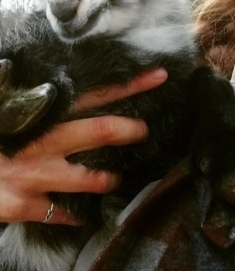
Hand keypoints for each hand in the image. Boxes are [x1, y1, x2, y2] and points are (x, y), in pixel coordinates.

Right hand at [0, 68, 166, 224]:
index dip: (130, 84)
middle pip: (102, 130)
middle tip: (144, 131)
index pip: (96, 92)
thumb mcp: (1, 101)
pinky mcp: (19, 205)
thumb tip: (54, 84)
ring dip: (108, 178)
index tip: (160, 77)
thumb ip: (27, 92)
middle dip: (131, 130)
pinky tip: (80, 216)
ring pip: (90, 178)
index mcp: (39, 111)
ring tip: (116, 178)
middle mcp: (42, 141)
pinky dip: (71, 215)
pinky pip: (57, 214)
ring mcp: (34, 175)